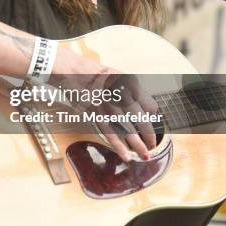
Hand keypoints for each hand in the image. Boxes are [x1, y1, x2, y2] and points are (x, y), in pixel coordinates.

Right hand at [51, 46, 157, 161]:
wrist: (72, 70)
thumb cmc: (97, 74)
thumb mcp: (119, 76)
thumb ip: (133, 91)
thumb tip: (146, 108)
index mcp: (131, 84)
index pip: (150, 106)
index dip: (152, 117)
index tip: (151, 124)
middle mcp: (122, 94)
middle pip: (142, 120)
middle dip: (149, 136)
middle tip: (152, 145)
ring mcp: (108, 105)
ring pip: (128, 130)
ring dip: (138, 145)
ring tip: (145, 156)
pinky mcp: (95, 114)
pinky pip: (110, 133)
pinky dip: (119, 146)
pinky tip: (126, 155)